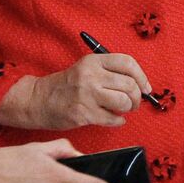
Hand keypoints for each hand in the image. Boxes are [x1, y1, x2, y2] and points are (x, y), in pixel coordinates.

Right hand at [0, 53, 152, 129]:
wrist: (38, 100)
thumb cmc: (66, 86)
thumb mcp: (86, 69)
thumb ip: (110, 73)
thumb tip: (140, 85)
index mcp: (93, 61)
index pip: (128, 63)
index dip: (141, 76)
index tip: (145, 87)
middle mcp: (91, 76)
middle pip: (129, 85)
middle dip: (137, 97)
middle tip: (134, 103)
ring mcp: (87, 95)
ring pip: (124, 102)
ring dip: (128, 109)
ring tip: (122, 110)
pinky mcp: (83, 113)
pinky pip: (113, 119)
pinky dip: (118, 121)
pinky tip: (114, 119)